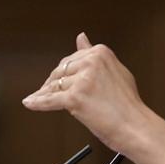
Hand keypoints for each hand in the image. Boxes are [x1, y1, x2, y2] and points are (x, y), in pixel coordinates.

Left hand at [22, 32, 149, 154]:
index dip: (64, 73)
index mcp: (101, 53)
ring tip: (38, 99)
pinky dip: (38, 103)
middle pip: (61, 71)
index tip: (60, 80)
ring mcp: (82, 80)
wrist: (135, 126)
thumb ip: (94, 55)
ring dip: (45, 93)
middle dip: (53, 82)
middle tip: (46, 92)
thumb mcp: (115, 71)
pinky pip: (50, 100)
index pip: (72, 60)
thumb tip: (80, 37)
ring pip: (55, 86)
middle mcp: (91, 63)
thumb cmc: (128, 104)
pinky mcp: (74, 98)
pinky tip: (29, 103)